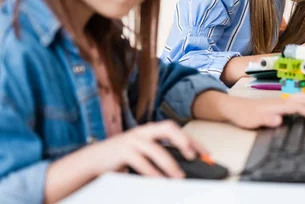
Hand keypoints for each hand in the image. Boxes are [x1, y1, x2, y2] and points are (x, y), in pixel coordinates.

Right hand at [84, 120, 207, 178]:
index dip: (192, 140)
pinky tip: (159, 180)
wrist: (93, 159)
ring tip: (179, 177)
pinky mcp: (122, 151)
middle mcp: (143, 131)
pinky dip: (151, 172)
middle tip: (193, 156)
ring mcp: (132, 140)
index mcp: (151, 130)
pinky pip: (140, 161)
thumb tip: (184, 165)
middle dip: (183, 141)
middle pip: (168, 128)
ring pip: (155, 148)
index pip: (176, 129)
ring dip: (169, 163)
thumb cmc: (122, 156)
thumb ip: (161, 154)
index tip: (206, 153)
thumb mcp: (144, 152)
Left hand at [224, 94, 304, 128]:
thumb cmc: (244, 114)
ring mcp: (281, 101)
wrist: (234, 108)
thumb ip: (266, 119)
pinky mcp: (280, 103)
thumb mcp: (253, 120)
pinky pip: (299, 101)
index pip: (299, 107)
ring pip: (303, 100)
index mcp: (278, 104)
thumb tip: (279, 120)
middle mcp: (282, 100)